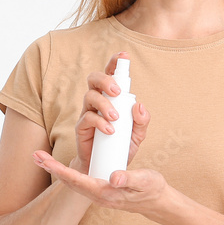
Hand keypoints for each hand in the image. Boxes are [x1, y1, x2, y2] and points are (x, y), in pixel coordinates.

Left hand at [32, 152, 169, 216]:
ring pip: (72, 182)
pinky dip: (67, 172)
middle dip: (52, 169)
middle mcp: (98, 195)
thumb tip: (114, 177)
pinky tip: (60, 166)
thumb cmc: (152, 189)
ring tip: (41, 158)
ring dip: (56, 170)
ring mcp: (98, 194)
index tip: (47, 162)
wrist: (157, 201)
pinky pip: (79, 182)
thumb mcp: (145, 181)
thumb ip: (130, 179)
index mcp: (106, 192)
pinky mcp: (100, 190)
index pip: (78, 181)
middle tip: (35, 156)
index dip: (61, 171)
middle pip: (69, 182)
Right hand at [71, 51, 150, 172]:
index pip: (111, 74)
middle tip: (118, 92)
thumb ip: (142, 121)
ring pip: (89, 96)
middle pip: (95, 79)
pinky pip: (86, 118)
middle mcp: (98, 101)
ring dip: (104, 104)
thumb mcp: (138, 135)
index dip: (115, 62)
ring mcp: (87, 113)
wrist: (107, 169)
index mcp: (112, 98)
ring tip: (115, 118)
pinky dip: (99, 122)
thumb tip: (139, 105)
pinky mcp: (81, 128)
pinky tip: (109, 130)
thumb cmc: (121, 146)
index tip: (123, 55)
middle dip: (106, 80)